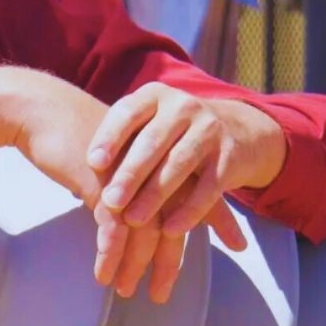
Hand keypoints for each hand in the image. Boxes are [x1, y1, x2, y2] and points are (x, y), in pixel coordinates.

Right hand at [0, 69, 287, 302]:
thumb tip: (143, 200)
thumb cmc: (75, 130)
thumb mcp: (116, 149)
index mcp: (163, 154)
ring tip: (124, 290)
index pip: (201, 189)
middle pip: (172, 220)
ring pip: (143, 230)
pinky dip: (108, 254)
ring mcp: (129, 175)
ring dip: (134, 265)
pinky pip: (111, 228)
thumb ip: (136, 172)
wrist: (43, 110)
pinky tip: (103, 274)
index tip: (239, 245)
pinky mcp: (102, 182)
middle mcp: (154, 165)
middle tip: (159, 295)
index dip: (219, 219)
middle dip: (167, 262)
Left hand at [86, 81, 285, 237]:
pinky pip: (208, 187)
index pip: (127, 113)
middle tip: (110, 201)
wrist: (237, 129)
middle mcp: (182, 107)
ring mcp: (209, 130)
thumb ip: (122, 141)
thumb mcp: (148, 123)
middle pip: (152, 142)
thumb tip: (88, 174)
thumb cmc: (172, 132)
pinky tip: (171, 228)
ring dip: (154, 195)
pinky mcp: (229, 157)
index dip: (110, 138)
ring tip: (134, 219)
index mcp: (154, 96)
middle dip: (130, 174)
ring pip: (178, 165)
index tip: (93, 163)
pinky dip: (189, 210)